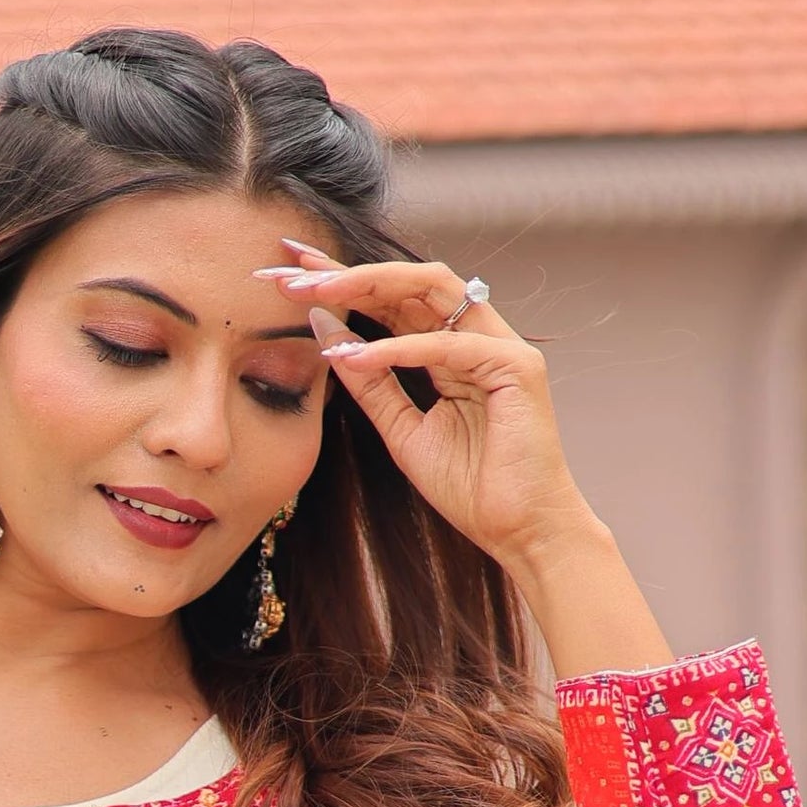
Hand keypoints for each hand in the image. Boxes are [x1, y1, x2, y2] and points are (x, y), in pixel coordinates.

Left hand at [261, 239, 603, 578]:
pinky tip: (354, 356)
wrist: (519, 533)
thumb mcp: (400, 430)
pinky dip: (398, 349)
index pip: (392, 300)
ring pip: (432, 288)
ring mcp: (501, 345)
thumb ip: (368, 382)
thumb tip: (323, 328)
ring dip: (370, 287)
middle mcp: (477, 336)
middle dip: (347, 273)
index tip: (286, 276)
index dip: (342, 283)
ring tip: (317, 294)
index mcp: (450, 348)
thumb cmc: (470, 487)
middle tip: (290, 273)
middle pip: (407, 282)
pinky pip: (448, 345)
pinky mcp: (517, 366)